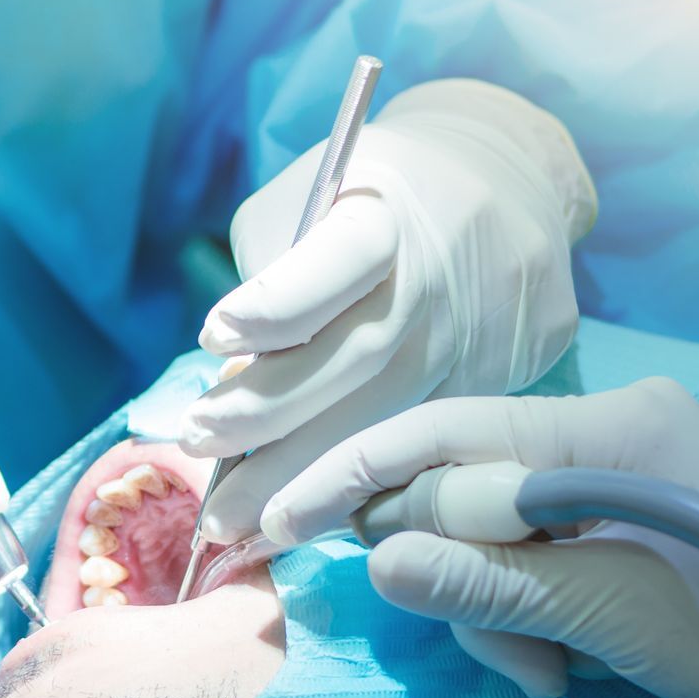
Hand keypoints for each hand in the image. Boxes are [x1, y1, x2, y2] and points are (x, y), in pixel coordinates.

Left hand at [183, 79, 595, 540]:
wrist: (503, 180)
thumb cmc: (366, 195)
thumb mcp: (309, 196)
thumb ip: (272, 273)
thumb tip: (238, 378)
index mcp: (387, 212)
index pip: (340, 258)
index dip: (279, 303)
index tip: (214, 335)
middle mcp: (441, 276)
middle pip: (359, 357)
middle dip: (269, 414)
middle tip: (195, 446)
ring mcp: (480, 332)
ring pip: (391, 419)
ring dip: (303, 477)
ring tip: (230, 517)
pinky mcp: (503, 377)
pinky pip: (423, 445)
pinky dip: (358, 486)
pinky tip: (302, 516)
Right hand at [262, 379, 698, 697]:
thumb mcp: (619, 619)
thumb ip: (496, 583)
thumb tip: (375, 561)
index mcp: (600, 431)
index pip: (440, 435)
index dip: (351, 478)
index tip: (276, 522)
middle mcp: (597, 427)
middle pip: (456, 485)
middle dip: (451, 575)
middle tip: (498, 653)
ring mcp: (606, 466)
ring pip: (485, 530)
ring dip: (495, 610)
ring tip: (546, 675)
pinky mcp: (613, 508)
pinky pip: (527, 549)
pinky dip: (527, 609)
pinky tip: (564, 660)